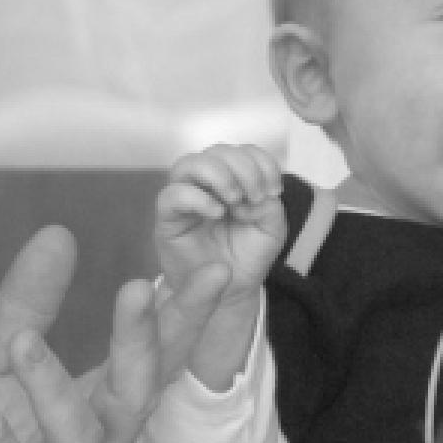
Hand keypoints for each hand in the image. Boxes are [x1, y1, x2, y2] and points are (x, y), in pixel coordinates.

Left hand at [0, 225, 228, 442]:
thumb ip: (25, 307)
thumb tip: (60, 233)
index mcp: (96, 415)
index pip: (153, 361)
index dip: (184, 318)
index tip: (212, 272)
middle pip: (136, 399)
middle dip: (142, 345)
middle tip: (139, 289)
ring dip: (55, 393)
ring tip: (21, 344)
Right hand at [155, 144, 284, 389]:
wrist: (229, 291)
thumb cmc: (248, 255)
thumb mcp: (272, 229)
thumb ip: (270, 205)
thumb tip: (254, 193)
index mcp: (234, 179)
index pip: (243, 151)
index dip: (261, 161)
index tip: (275, 189)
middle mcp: (207, 183)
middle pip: (218, 151)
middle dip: (244, 168)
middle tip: (257, 196)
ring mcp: (185, 197)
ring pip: (190, 163)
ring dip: (219, 175)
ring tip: (236, 199)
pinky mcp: (168, 219)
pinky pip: (171, 195)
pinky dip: (197, 198)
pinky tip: (217, 213)